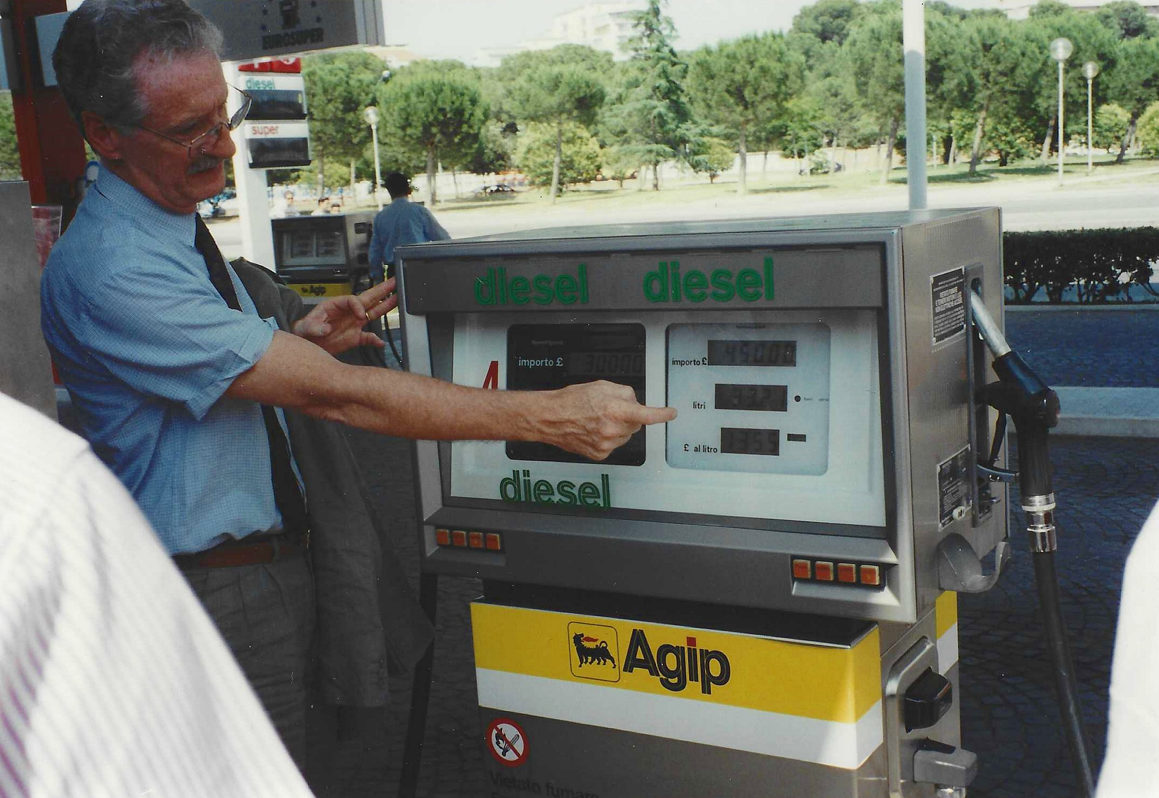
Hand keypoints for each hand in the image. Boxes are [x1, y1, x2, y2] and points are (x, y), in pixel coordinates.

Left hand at [291, 278, 397, 355]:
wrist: (307, 346)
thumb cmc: (304, 332)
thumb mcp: (305, 327)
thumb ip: (315, 326)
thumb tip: (326, 328)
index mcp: (336, 305)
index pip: (353, 300)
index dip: (358, 306)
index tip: (360, 315)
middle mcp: (348, 313)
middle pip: (368, 299)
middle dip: (382, 290)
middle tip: (394, 282)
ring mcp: (353, 324)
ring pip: (373, 313)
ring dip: (385, 307)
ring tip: (398, 298)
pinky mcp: (355, 337)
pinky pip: (368, 337)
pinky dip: (375, 340)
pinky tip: (380, 343)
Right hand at [545, 381, 676, 460]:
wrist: (550, 418)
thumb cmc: (571, 401)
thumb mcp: (601, 386)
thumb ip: (624, 393)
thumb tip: (634, 402)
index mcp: (614, 410)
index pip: (646, 415)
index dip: (662, 414)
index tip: (671, 413)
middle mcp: (612, 430)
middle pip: (636, 424)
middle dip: (629, 417)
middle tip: (610, 410)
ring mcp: (606, 444)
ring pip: (625, 436)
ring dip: (618, 428)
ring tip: (598, 420)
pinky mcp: (600, 454)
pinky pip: (614, 445)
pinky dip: (608, 438)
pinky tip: (594, 431)